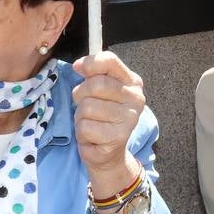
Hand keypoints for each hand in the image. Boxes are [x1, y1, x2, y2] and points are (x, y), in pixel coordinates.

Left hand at [71, 52, 146, 199]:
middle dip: (81, 94)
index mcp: (132, 82)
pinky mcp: (117, 138)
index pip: (110, 61)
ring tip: (91, 122)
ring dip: (81, 116)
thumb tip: (79, 65)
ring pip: (87, 107)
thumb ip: (93, 73)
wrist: (108, 153)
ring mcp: (129, 119)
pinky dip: (82, 132)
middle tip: (85, 105)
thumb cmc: (101, 117)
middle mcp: (136, 99)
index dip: (89, 63)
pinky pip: (86, 127)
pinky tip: (92, 136)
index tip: (77, 68)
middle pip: (96, 85)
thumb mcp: (99, 91)